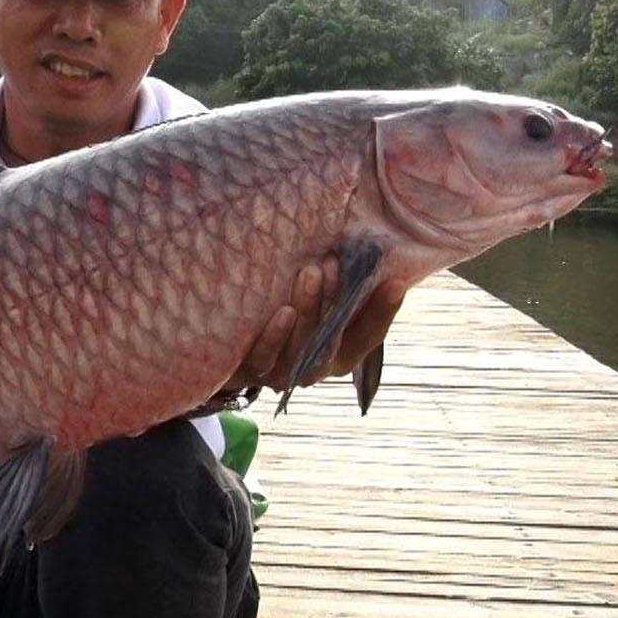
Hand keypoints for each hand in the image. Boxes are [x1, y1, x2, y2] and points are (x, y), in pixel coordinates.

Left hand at [226, 256, 405, 393]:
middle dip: (335, 301)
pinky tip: (282, 312)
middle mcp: (313, 368)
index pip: (368, 336)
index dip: (383, 313)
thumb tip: (369, 244)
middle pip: (332, 342)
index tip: (395, 281)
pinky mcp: (249, 372)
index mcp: (337, 353)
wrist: (222, 349)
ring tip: (310, 273)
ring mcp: (282, 373)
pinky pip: (263, 360)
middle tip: (334, 263)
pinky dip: (274, 338)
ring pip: (300, 350)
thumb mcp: (312, 299)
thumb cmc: (279, 315)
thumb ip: (337, 283)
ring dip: (309, 310)